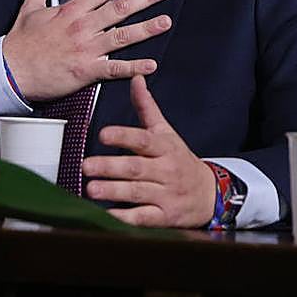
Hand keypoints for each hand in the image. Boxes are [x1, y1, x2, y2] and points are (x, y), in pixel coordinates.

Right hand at [2, 0, 170, 101]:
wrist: (11, 72)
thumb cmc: (21, 44)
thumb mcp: (28, 9)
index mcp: (71, 11)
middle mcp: (82, 27)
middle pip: (120, 8)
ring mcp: (86, 49)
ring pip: (122, 36)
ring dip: (147, 29)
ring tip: (166, 21)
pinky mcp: (86, 71)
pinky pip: (114, 69)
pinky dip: (134, 68)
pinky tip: (151, 64)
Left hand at [81, 75, 215, 227]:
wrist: (210, 194)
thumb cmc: (180, 160)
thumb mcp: (166, 132)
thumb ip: (147, 107)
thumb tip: (136, 78)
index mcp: (164, 147)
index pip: (143, 140)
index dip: (123, 136)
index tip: (103, 134)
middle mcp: (166, 171)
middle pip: (136, 168)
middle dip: (110, 167)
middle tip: (86, 165)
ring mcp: (166, 195)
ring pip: (137, 193)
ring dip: (113, 191)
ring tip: (90, 189)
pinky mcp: (165, 217)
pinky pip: (144, 218)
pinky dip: (125, 217)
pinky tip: (107, 215)